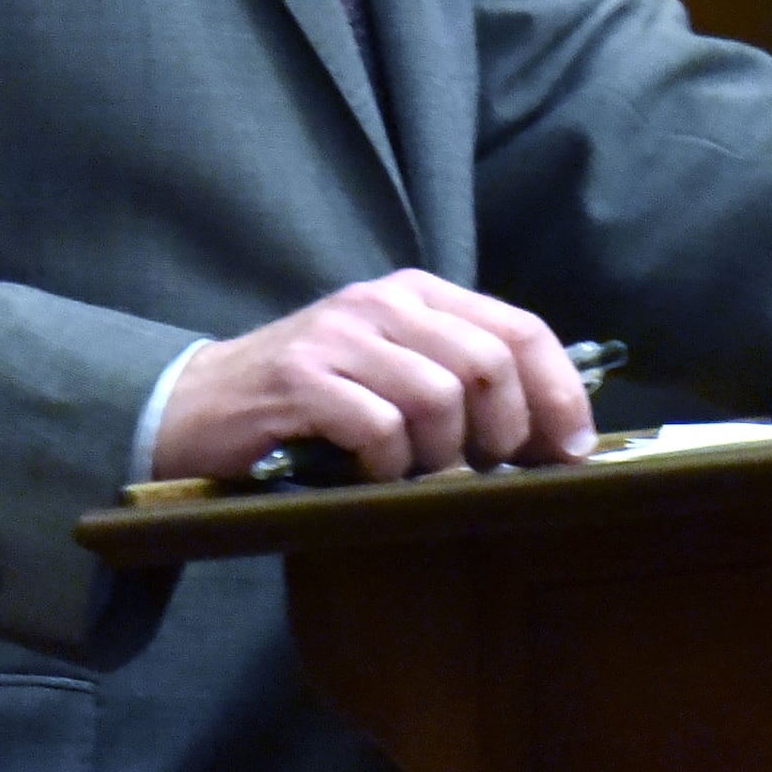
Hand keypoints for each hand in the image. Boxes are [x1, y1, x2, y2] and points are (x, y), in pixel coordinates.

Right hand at [149, 270, 597, 484]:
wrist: (199, 405)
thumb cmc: (312, 403)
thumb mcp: (394, 372)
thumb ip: (462, 380)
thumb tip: (553, 435)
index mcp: (419, 294)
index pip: (522, 329)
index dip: (559, 394)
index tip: (572, 452)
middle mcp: (384, 302)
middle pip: (491, 363)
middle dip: (503, 434)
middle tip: (480, 472)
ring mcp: (341, 336)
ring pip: (441, 397)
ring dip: (440, 458)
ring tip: (414, 476)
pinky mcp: (301, 378)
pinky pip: (381, 428)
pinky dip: (388, 468)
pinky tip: (370, 478)